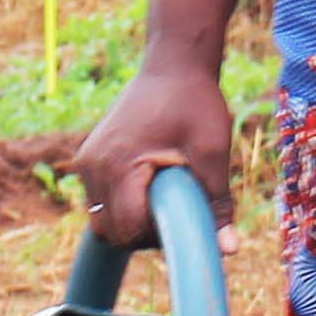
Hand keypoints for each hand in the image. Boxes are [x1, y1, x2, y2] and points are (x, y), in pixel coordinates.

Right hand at [74, 57, 233, 249]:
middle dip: (140, 235)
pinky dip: (121, 204)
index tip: (181, 218)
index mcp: (118, 164)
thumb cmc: (195, 102)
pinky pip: (99, 198)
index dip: (155, 238)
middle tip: (174, 212)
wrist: (173, 65)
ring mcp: (87, 159)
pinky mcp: (89, 155)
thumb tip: (229, 250)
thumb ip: (217, 204)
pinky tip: (150, 186)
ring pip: (100, 218)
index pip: (126, 229)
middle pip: (108, 230)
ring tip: (163, 198)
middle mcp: (93, 164)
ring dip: (129, 221)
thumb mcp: (212, 152)